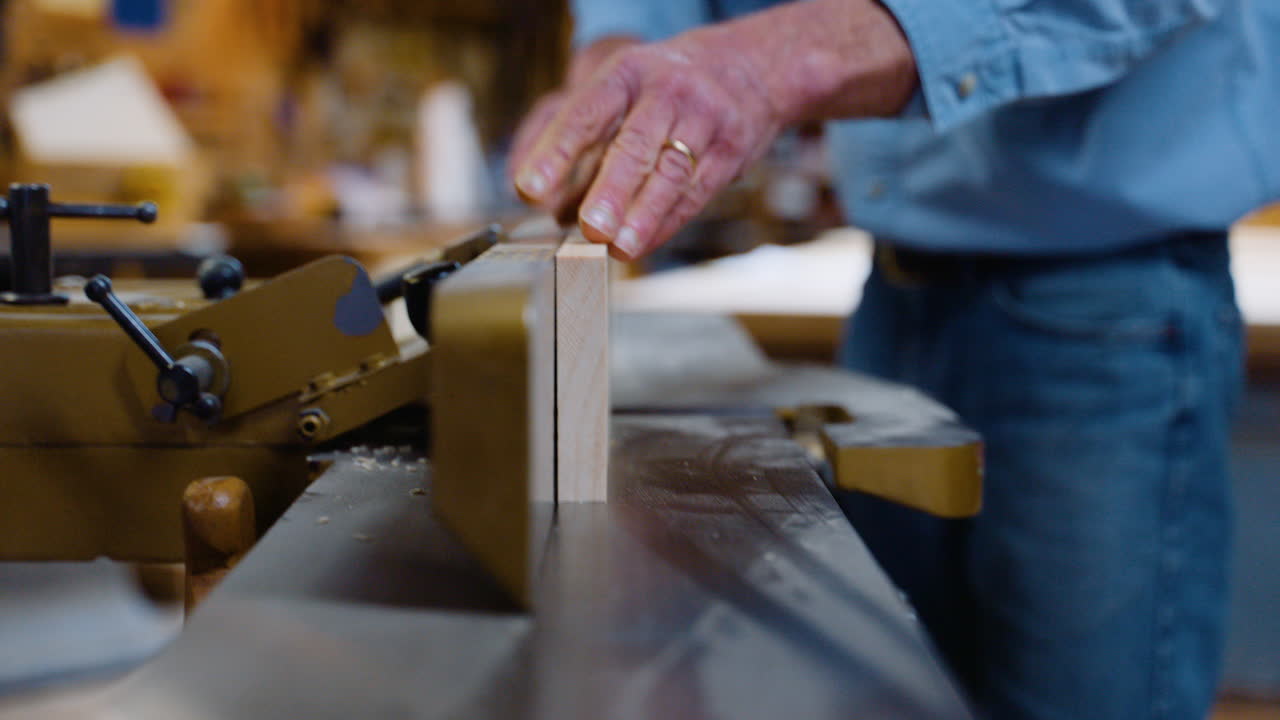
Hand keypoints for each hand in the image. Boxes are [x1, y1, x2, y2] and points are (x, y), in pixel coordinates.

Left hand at [511, 0, 916, 259]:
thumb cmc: (666, 90)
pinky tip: (643, 244)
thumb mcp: (625, 90)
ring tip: (618, 248)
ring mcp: (704, 118)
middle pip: (635, 144)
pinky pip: (696, 191)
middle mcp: (666, 91)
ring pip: (671, 172)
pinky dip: (667, 222)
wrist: (752, 66)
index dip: (556, 152)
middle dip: (610, 189)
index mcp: (627, 73)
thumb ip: (585, 142)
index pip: (586, 113)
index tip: (529, 189)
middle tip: (588, 227)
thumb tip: (548, 205)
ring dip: (643, 215)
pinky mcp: (731, 150)